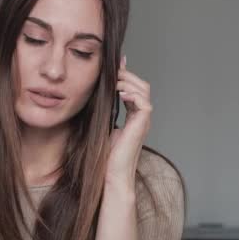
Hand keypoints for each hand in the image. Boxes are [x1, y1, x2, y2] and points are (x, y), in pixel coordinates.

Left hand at [104, 55, 152, 190]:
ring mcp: (143, 120)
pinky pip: (144, 102)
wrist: (112, 173)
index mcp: (133, 115)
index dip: (125, 76)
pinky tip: (119, 94)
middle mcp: (141, 116)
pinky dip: (132, 94)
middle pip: (141, 85)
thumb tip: (95, 97)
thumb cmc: (105, 155)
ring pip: (144, 90)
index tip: (113, 66)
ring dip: (128, 82)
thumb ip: (102, 111)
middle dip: (127, 75)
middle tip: (112, 71)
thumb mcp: (101, 125)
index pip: (133, 88)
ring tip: (114, 82)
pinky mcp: (142, 124)